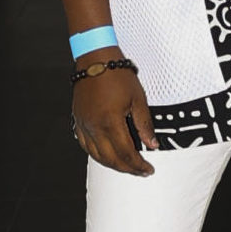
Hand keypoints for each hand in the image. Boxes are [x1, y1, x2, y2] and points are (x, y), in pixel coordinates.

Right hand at [71, 51, 158, 175]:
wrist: (95, 60)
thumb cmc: (117, 75)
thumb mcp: (138, 99)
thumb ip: (144, 125)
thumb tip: (152, 145)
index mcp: (110, 122)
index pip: (126, 153)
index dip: (138, 165)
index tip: (148, 169)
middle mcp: (94, 127)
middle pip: (111, 159)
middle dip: (127, 169)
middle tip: (140, 171)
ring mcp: (84, 125)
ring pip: (96, 155)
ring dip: (112, 164)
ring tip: (126, 166)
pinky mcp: (78, 121)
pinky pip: (85, 145)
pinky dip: (97, 154)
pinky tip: (106, 156)